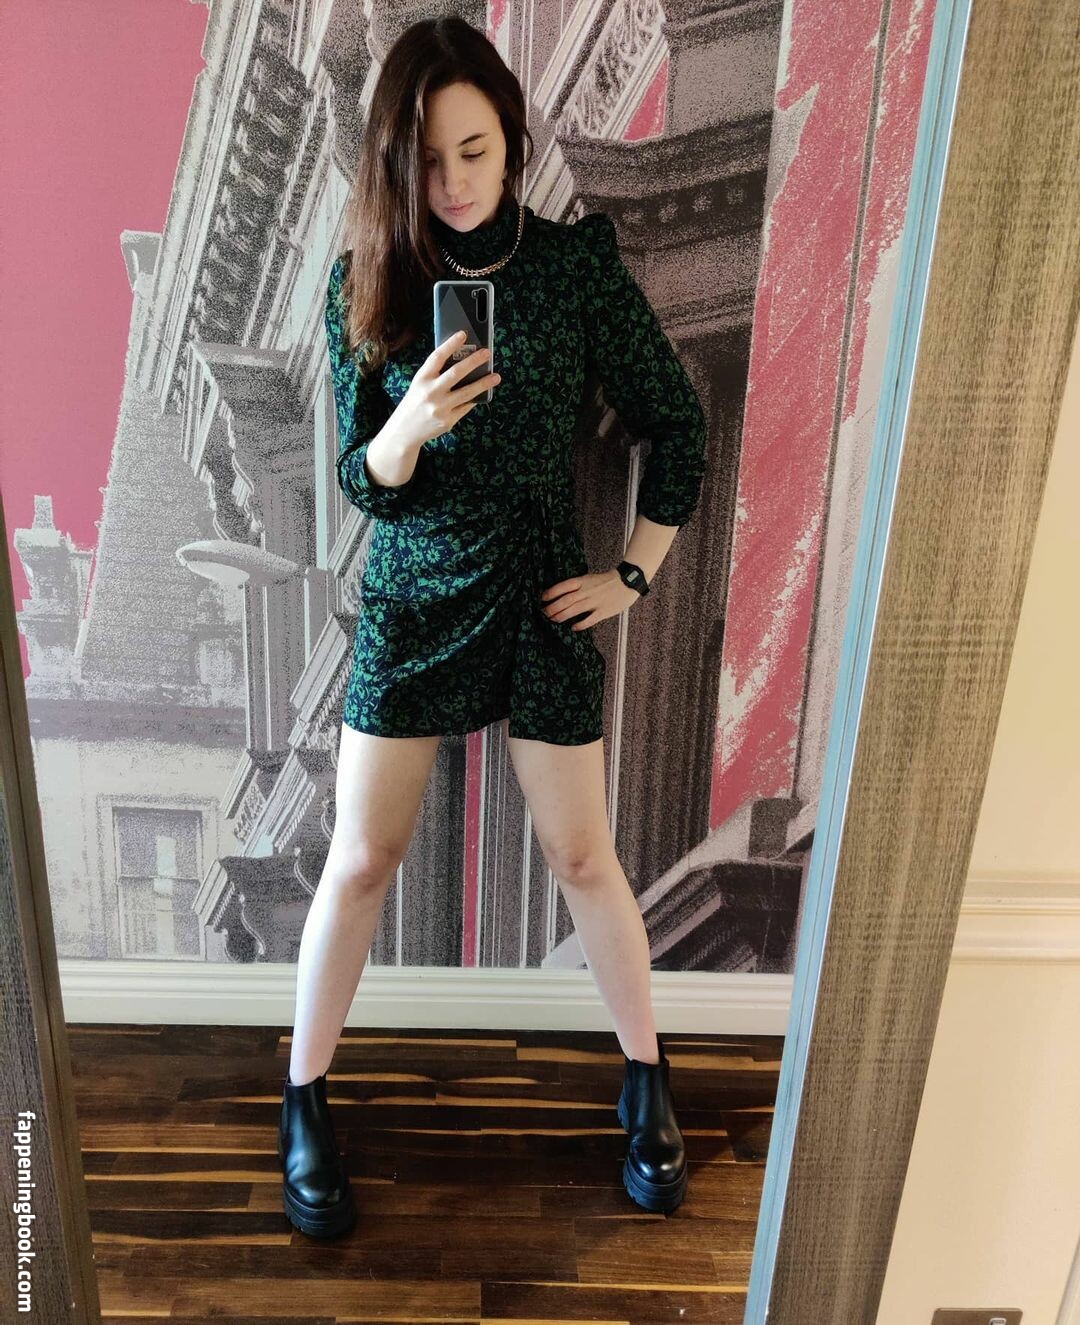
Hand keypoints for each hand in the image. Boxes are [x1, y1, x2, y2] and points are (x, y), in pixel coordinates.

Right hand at [391, 329, 501, 449]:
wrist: (405, 430)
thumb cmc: (416, 402)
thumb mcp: (420, 384)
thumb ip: (436, 373)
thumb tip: (463, 360)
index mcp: (422, 378)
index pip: (437, 357)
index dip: (450, 344)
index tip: (463, 334)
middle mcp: (430, 392)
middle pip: (456, 373)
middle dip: (473, 361)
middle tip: (487, 353)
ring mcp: (440, 408)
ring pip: (467, 393)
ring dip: (484, 383)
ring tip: (496, 376)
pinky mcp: (447, 421)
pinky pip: (466, 407)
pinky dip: (475, 399)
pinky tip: (483, 393)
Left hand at [538, 568, 639, 629]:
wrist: (627, 581)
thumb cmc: (607, 581)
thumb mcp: (589, 578)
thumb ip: (578, 586)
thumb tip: (562, 596)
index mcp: (583, 581)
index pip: (563, 586)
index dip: (551, 592)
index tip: (543, 598)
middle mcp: (587, 591)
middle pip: (566, 600)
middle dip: (553, 607)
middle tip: (545, 613)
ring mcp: (595, 602)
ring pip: (574, 610)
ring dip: (562, 616)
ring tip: (553, 620)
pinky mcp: (603, 611)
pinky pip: (589, 620)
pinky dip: (580, 625)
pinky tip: (573, 628)